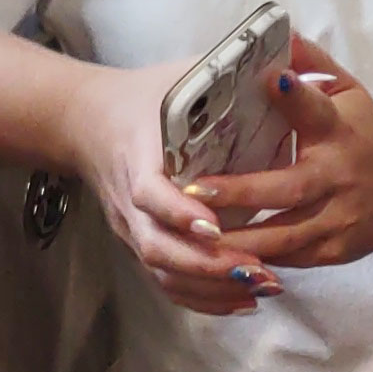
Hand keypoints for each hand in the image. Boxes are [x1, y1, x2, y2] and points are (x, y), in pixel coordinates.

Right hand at [58, 57, 272, 316]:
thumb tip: (286, 69)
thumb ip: (224, 80)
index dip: (179, 213)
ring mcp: (130, 228)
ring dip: (212, 286)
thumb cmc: (146, 97)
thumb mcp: (179, 80)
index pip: (148, 195)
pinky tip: (244, 302)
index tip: (216, 227)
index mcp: (136, 157)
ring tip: (262, 288)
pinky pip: (167, 281)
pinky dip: (204, 297)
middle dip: (208, 265)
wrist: (86, 120)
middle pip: (157, 248)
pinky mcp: (139, 243)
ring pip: (164, 271)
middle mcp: (128, 202)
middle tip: (259, 269)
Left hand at [185, 33, 372, 270]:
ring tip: (195, 235)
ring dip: (238, 239)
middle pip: (287, 189)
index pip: (318, 109)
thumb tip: (277, 32)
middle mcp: (337, 176)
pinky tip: (223, 259)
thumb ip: (312, 63)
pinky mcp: (334, 250)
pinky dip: (256, 260)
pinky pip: (290, 259)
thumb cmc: (367, 134)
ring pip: (283, 236)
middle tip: (192, 192)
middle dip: (239, 193)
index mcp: (339, 130)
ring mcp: (337, 218)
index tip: (271, 80)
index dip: (296, 95)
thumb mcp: (349, 91)